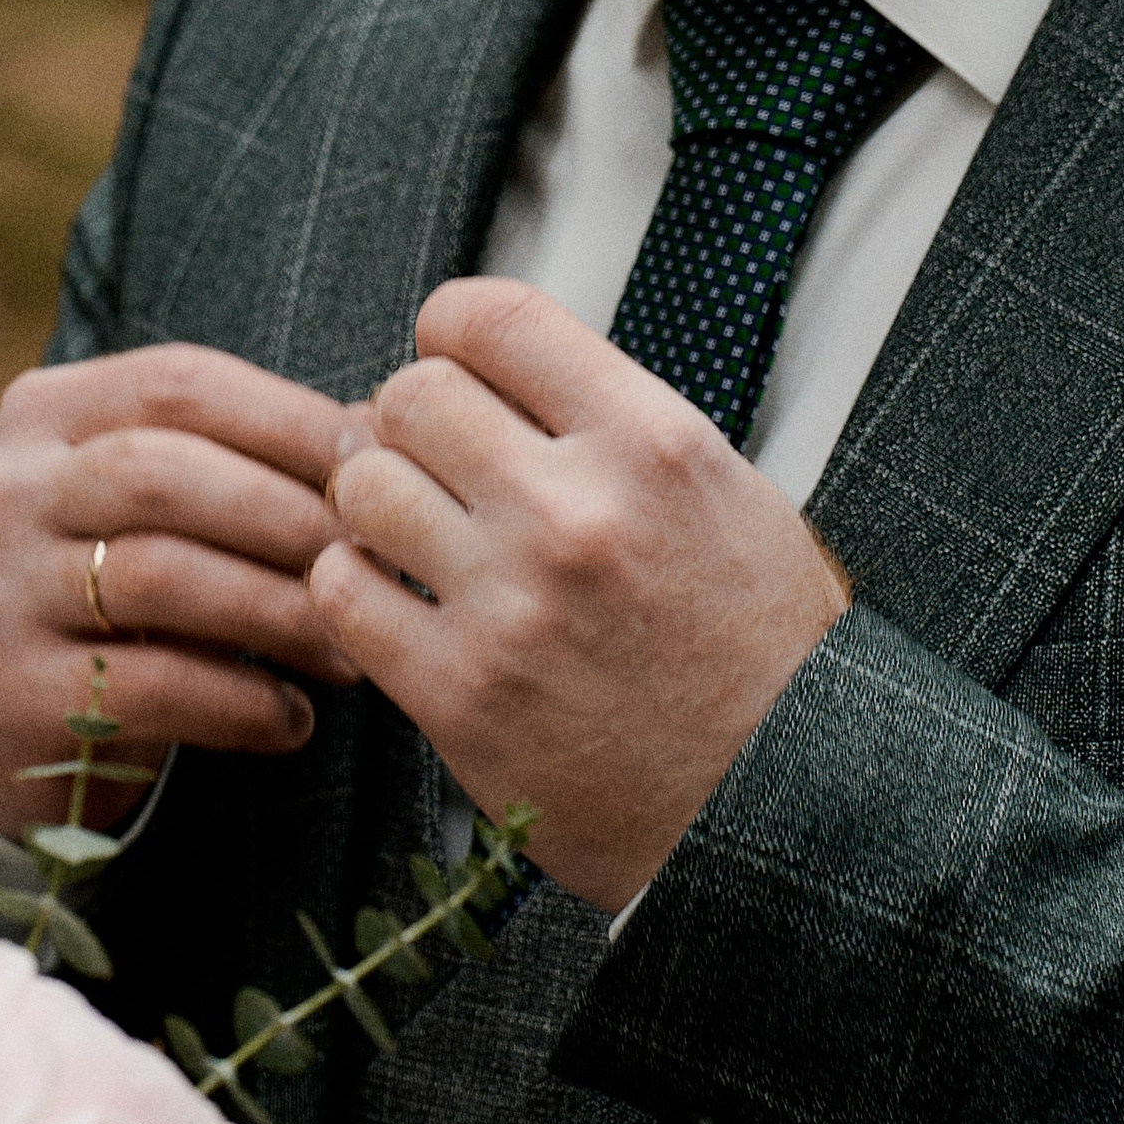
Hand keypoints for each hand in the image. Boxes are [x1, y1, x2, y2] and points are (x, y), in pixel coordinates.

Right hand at [0, 346, 358, 833]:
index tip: (378, 463)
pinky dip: (242, 703)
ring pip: (160, 575)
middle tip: (373, 564)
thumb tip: (378, 425)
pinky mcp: (16, 694)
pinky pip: (153, 687)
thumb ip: (247, 459)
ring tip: (348, 652)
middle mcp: (5, 492)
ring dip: (278, 613)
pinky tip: (293, 719)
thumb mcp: (162, 508)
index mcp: (45, 415)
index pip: (179, 383)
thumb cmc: (125, 597)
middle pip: (164, 472)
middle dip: (287, 515)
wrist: (13, 727)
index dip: (291, 418)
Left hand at [310, 278, 847, 913]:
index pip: (494, 318)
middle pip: (412, 394)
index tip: (452, 364)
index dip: (450, 332)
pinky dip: (352, 588)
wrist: (781, 805)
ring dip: (372, 503)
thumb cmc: (762, 659)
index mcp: (652, 445)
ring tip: (406, 533)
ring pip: (362, 486)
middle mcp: (575, 512)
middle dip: (408, 421)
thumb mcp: (728, 499)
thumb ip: (614, 429)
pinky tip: (393, 602)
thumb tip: (502, 379)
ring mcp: (511, 603)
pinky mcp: (459, 692)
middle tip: (426, 461)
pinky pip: (342, 593)